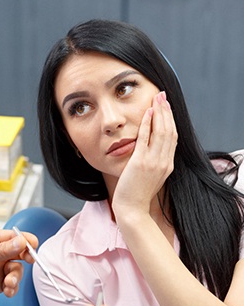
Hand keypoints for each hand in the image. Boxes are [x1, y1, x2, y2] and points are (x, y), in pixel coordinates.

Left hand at [0, 229, 37, 305]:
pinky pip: (12, 284)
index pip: (13, 237)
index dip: (24, 240)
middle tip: (29, 260)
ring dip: (15, 276)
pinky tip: (8, 289)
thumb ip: (2, 250)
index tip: (32, 245)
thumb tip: (20, 241)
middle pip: (19, 252)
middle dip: (25, 257)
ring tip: (9, 282)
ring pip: (17, 269)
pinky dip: (13, 287)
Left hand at [112, 91, 176, 217]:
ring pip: (161, 132)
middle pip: (170, 131)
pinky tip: (147, 113)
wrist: (132, 209)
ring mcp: (154, 162)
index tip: (167, 107)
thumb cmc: (138, 193)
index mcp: (168, 165)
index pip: (173, 138)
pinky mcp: (141, 163)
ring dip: (159, 114)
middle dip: (167, 112)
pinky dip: (148, 124)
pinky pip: (146, 139)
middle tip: (163, 96)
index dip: (171, 120)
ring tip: (156, 99)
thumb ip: (156, 162)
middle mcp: (164, 162)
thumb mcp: (152, 177)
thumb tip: (152, 149)